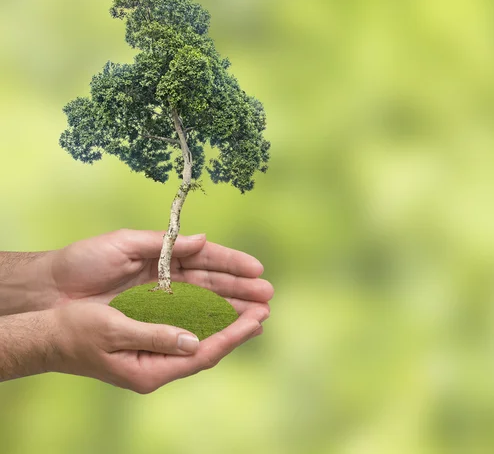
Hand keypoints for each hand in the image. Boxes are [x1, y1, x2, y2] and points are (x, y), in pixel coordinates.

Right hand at [49, 300, 267, 392]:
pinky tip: (220, 302)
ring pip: (200, 331)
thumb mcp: (115, 332)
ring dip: (226, 315)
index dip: (232, 335)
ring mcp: (155, 347)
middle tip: (265, 306)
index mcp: (150, 369)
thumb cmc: (76, 331)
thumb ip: (155, 336)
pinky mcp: (150, 331)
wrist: (49, 331)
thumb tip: (194, 341)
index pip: (203, 353)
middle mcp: (158, 361)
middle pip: (208, 343)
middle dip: (237, 324)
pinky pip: (185, 322)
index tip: (257, 319)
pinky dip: (205, 311)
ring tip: (253, 302)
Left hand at [50, 229, 273, 315]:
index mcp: (164, 255)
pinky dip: (207, 326)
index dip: (233, 263)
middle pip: (212, 284)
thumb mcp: (124, 243)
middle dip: (241, 289)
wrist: (53, 290)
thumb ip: (165, 243)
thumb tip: (203, 240)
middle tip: (268, 296)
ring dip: (231, 309)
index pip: (206, 258)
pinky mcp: (151, 321)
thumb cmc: (85, 260)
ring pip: (204, 305)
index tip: (257, 269)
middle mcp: (168, 278)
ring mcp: (161, 301)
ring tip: (258, 314)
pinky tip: (228, 329)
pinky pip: (184, 323)